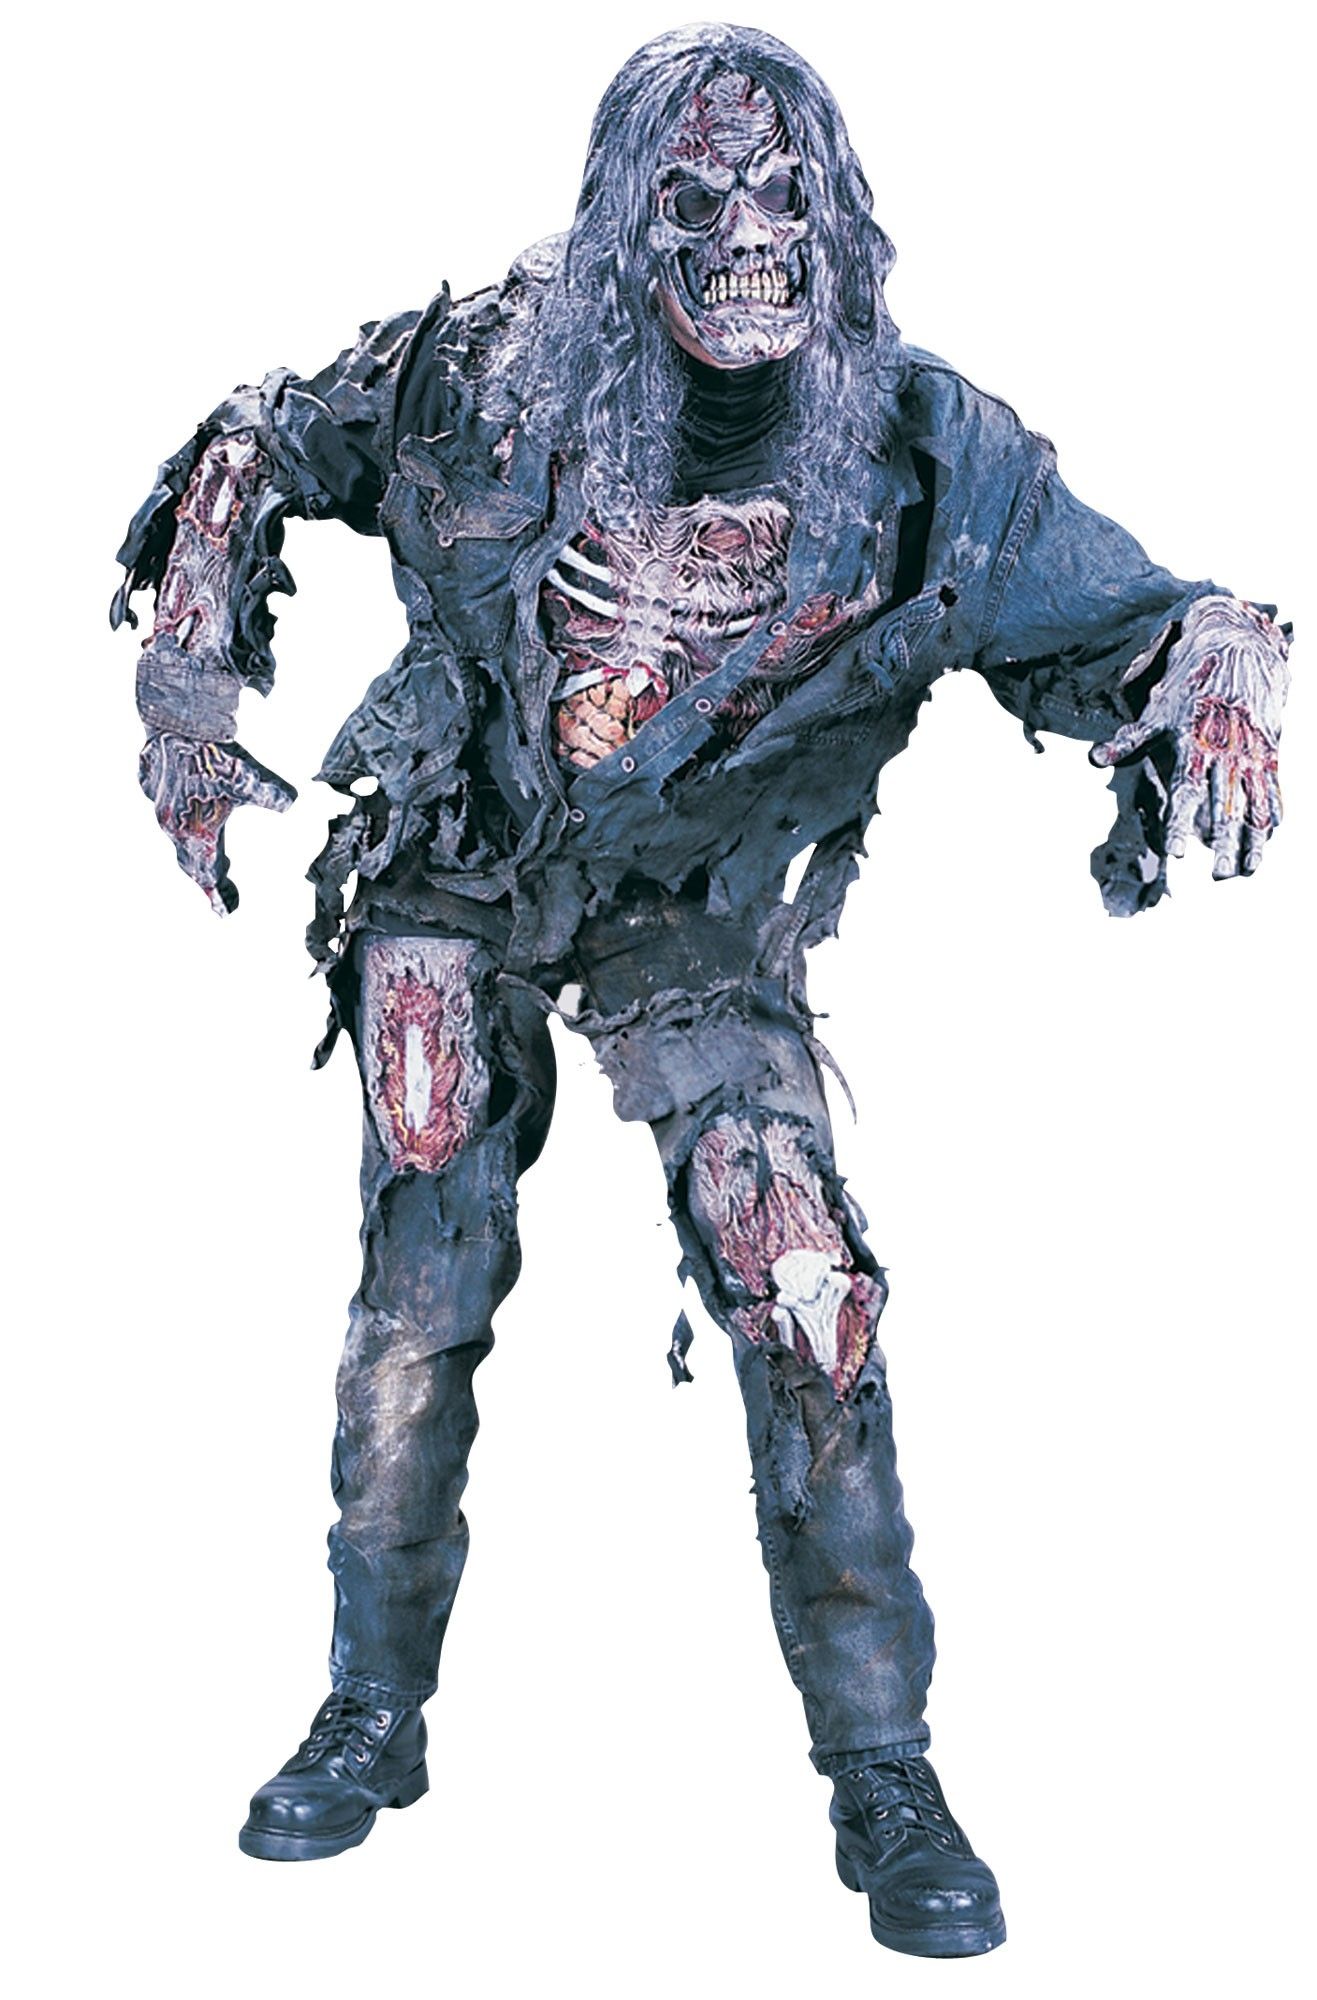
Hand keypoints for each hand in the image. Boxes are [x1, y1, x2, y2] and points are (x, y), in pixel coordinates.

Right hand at [138, 731, 295, 913]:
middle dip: (210, 880)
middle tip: (225, 895)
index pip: (208, 876)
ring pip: (178, 840)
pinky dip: (182, 822)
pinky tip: (191, 817)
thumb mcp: (250, 779)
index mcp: (196, 834)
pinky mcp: (155, 787)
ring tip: (214, 860)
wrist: (174, 720)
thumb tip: (294, 803)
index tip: (225, 914)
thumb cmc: (211, 754)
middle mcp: (174, 826)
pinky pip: (169, 814)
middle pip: (191, 864)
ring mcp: (162, 807)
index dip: (218, 896)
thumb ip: (274, 796)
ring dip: (195, 854)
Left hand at [1091, 596, 1288, 878]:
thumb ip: (1129, 739)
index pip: (1185, 794)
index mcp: (1194, 744)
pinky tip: (1272, 836)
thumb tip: (1095, 758)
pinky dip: (1273, 811)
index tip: (1177, 855)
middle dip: (1220, 845)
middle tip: (1216, 876)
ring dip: (1252, 840)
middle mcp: (1225, 752)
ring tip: (1248, 870)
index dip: (1179, 825)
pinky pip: (1272, 786)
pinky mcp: (1269, 748)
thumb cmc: (1189, 681)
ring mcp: (1251, 751)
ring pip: (1253, 803)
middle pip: (1223, 807)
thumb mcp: (1156, 709)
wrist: (1237, 645)